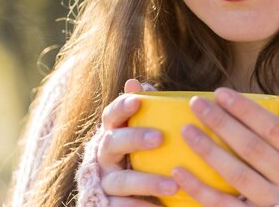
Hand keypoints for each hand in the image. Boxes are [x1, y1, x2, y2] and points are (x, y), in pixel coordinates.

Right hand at [97, 79, 178, 205]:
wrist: (123, 198)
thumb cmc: (140, 157)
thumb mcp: (142, 134)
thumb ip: (146, 112)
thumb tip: (139, 83)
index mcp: (113, 135)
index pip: (111, 116)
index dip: (122, 106)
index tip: (138, 100)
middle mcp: (104, 157)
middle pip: (113, 143)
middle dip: (135, 139)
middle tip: (160, 138)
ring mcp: (105, 183)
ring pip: (121, 180)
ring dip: (147, 182)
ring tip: (174, 184)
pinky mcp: (108, 205)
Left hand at [171, 87, 278, 206]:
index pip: (274, 129)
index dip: (246, 111)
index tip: (219, 93)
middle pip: (252, 149)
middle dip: (221, 124)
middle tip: (196, 104)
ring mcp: (275, 203)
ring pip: (237, 176)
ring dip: (209, 152)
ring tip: (186, 131)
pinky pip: (223, 206)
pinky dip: (199, 190)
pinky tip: (179, 171)